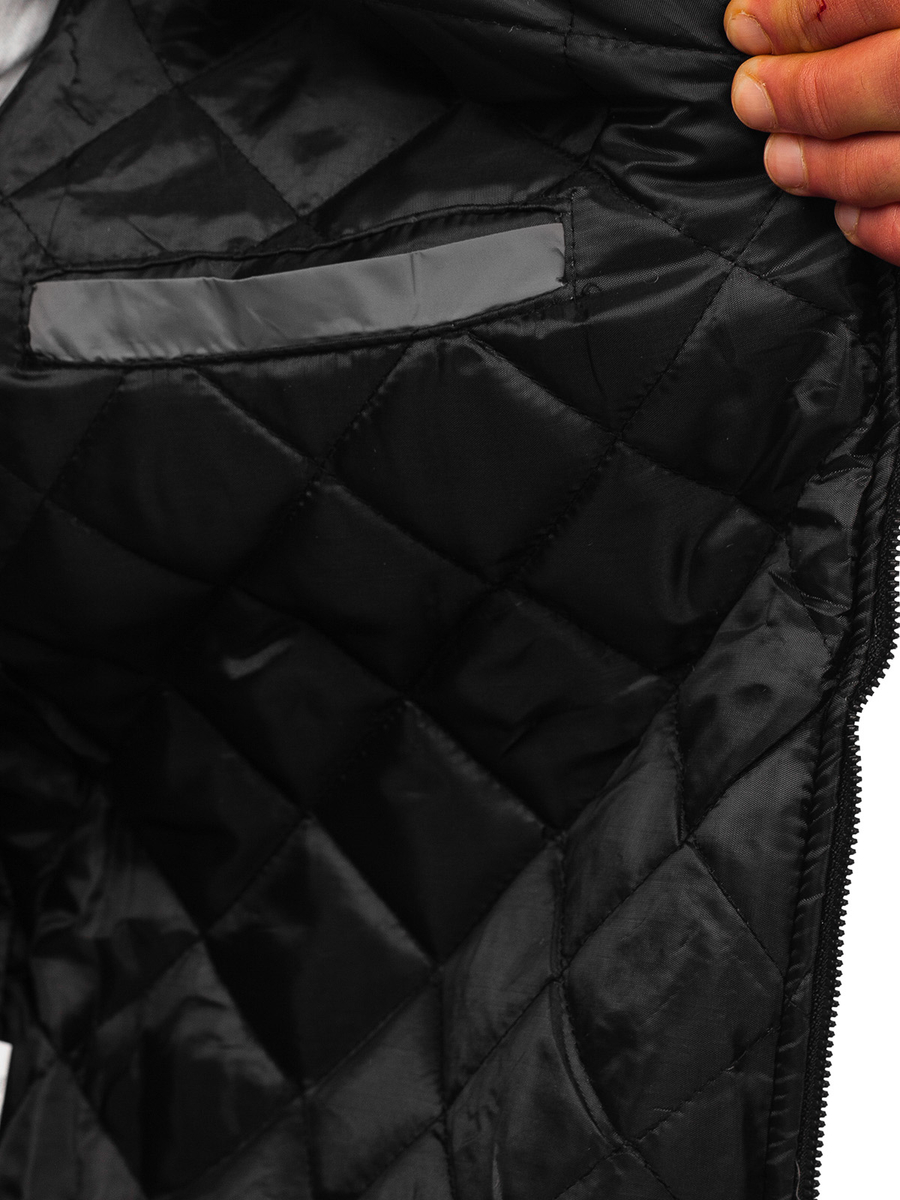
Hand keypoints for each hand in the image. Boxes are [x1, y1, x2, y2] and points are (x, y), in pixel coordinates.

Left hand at [725, 0, 899, 264]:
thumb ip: (864, 8)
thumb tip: (774, 15)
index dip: (795, 15)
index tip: (742, 25)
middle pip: (883, 83)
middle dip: (803, 93)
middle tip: (749, 98)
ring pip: (889, 166)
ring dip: (825, 167)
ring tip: (779, 161)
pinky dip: (876, 228)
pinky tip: (843, 214)